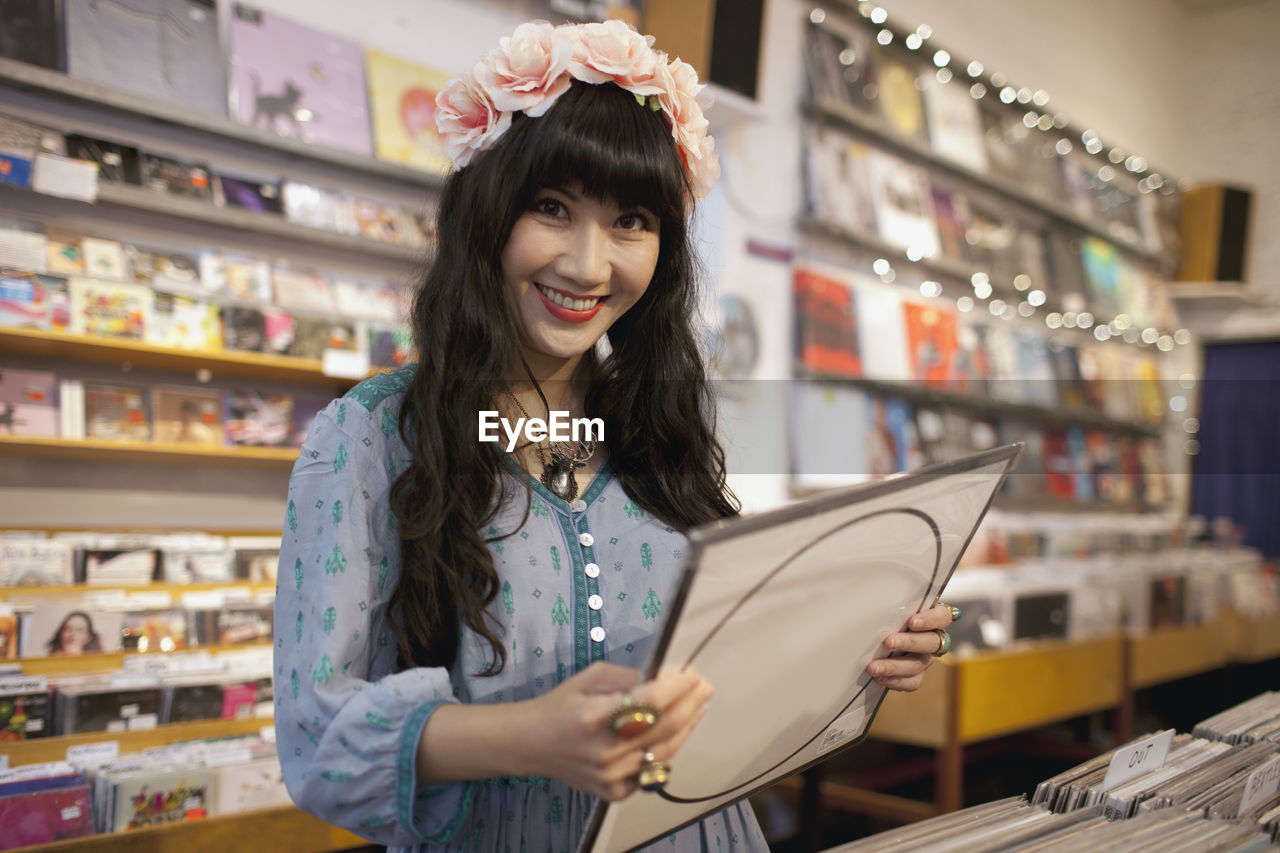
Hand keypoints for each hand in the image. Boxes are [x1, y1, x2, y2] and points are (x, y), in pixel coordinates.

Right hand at [521, 661, 712, 800]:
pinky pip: (652, 770)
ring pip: (666, 751)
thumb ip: (629, 678)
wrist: (531, 744)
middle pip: (665, 727)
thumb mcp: (590, 677)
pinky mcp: (613, 791)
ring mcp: (610, 775)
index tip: (692, 674)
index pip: (652, 702)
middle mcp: (604, 750)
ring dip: (687, 725)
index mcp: (594, 716)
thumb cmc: (561, 705)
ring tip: (697, 707)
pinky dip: (667, 750)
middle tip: (704, 687)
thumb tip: (667, 677)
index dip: (679, 687)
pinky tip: (673, 733)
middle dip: (691, 703)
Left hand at [866, 603, 954, 691]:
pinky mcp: (916, 675)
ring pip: (918, 664)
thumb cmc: (881, 612)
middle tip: (888, 642)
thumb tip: (872, 588)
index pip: (943, 616)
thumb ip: (888, 598)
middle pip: (931, 642)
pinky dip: (895, 681)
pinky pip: (912, 682)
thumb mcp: (887, 603)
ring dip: (895, 666)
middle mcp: (932, 638)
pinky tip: (878, 677)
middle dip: (909, 642)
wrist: (873, 636)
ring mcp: (925, 658)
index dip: (930, 619)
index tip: (912, 621)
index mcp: (931, 617)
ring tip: (874, 667)